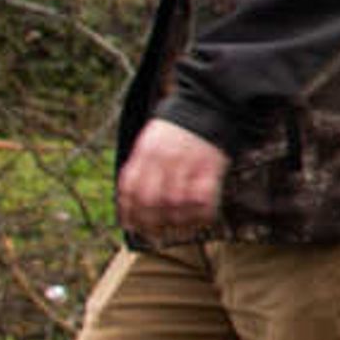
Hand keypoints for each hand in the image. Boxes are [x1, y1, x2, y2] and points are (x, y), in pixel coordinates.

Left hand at [119, 121, 229, 243]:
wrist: (207, 105)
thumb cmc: (176, 129)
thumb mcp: (149, 142)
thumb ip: (140, 167)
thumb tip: (129, 200)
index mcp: (144, 153)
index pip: (129, 189)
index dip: (129, 212)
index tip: (132, 226)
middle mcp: (163, 159)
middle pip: (150, 200)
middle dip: (150, 222)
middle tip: (154, 233)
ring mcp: (187, 164)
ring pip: (176, 203)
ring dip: (176, 221)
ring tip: (178, 229)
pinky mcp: (210, 167)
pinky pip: (204, 198)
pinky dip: (201, 214)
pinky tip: (200, 220)